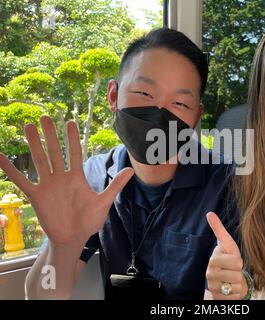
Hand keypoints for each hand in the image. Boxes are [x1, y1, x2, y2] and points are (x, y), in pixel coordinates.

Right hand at [0, 116, 133, 248]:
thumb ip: (116, 185)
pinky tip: (1, 157)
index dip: (72, 138)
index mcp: (77, 177)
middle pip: (55, 152)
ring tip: (27, 126)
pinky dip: (11, 170)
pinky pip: (22, 181)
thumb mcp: (104, 201)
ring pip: (39, 161)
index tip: (69, 122)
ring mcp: (48, 185)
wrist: (73, 238)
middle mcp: (61, 178)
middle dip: (50, 135)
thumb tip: (132, 170)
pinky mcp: (36, 196)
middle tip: (45, 116)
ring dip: (33, 144)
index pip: (75, 152)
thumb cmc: (89, 221)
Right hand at [205, 211, 246, 299]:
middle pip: (237, 274)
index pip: (237, 261)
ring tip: (231, 279)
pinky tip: (230, 289)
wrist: (225, 280)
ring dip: (237, 283)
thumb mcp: (226, 244)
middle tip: (232, 271)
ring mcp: (213, 286)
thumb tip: (209, 213)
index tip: (232, 260)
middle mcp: (210, 273)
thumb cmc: (228, 260)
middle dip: (239, 273)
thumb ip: (218, 229)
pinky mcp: (217, 297)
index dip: (239, 261)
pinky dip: (236, 293)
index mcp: (213, 259)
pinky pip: (236, 295)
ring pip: (237, 285)